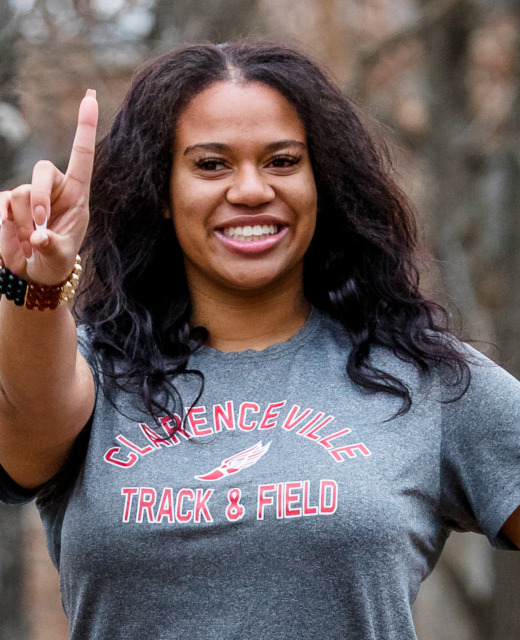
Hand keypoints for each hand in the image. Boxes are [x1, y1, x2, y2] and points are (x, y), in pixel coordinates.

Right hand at [0, 89, 97, 284]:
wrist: (34, 272)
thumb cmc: (56, 262)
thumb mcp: (61, 258)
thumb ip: (52, 246)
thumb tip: (37, 236)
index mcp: (77, 194)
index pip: (81, 156)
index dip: (84, 126)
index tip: (89, 96)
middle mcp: (53, 188)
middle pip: (42, 170)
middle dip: (38, 198)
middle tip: (39, 226)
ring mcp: (28, 194)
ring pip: (19, 193)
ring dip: (23, 223)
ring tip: (30, 244)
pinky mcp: (6, 202)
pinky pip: (1, 203)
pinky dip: (5, 226)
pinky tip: (15, 242)